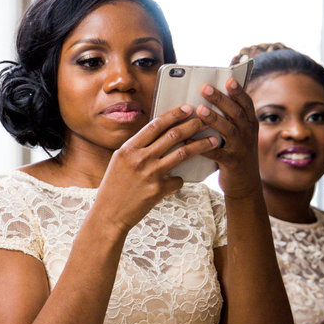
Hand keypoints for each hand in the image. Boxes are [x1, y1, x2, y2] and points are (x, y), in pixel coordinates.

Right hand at [95, 105, 212, 232]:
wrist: (108, 214)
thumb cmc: (114, 187)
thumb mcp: (120, 162)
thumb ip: (137, 149)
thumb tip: (159, 134)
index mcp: (128, 149)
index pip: (155, 125)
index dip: (174, 115)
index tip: (188, 108)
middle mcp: (139, 158)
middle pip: (173, 135)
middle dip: (193, 125)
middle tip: (207, 120)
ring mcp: (150, 174)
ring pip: (183, 153)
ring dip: (201, 145)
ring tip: (214, 141)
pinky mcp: (158, 190)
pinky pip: (178, 179)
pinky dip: (179, 180)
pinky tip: (173, 183)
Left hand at [197, 79, 262, 198]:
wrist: (245, 184)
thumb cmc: (236, 153)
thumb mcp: (239, 135)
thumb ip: (230, 119)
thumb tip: (207, 99)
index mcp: (250, 124)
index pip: (246, 104)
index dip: (238, 92)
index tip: (229, 79)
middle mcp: (248, 134)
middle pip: (236, 113)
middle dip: (221, 99)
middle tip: (205, 87)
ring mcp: (241, 148)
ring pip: (228, 130)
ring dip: (214, 119)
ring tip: (199, 109)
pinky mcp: (232, 162)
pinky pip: (216, 153)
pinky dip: (203, 146)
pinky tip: (187, 141)